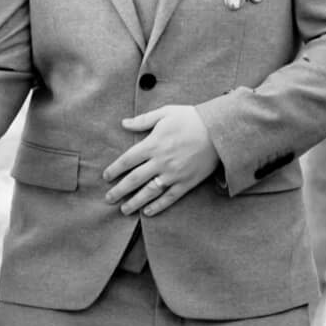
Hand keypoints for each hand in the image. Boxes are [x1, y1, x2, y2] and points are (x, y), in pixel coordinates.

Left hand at [103, 105, 218, 215]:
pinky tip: (147, 212)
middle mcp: (161, 161)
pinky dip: (157, 206)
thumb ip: (143, 120)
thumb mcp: (166, 113)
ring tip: (123, 210)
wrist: (220, 130)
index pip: (127, 160)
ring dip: (134, 202)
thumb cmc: (191, 119)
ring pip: (149, 192)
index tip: (106, 177)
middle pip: (134, 179)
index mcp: (153, 144)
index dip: (114, 169)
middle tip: (108, 199)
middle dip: (119, 190)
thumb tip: (123, 123)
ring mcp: (174, 174)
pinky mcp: (187, 182)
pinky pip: (169, 198)